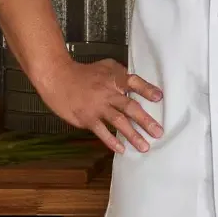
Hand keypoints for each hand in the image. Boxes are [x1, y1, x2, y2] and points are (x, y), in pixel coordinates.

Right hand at [39, 58, 162, 153]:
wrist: (58, 78)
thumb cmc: (84, 73)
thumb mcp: (105, 67)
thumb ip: (121, 74)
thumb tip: (137, 85)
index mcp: (114, 79)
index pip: (133, 82)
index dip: (147, 89)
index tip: (159, 98)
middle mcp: (108, 92)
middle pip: (129, 107)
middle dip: (145, 121)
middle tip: (158, 133)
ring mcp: (97, 107)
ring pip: (118, 121)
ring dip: (133, 135)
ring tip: (144, 147)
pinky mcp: (86, 118)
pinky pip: (101, 131)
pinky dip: (111, 141)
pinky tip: (121, 149)